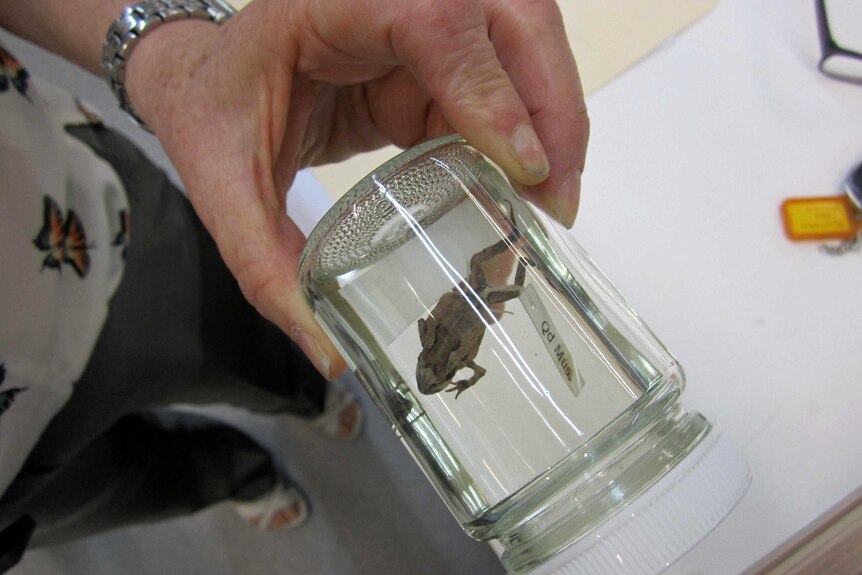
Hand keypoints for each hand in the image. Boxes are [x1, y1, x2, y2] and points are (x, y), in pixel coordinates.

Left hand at [125, 0, 588, 378]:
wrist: (205, 77)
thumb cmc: (210, 109)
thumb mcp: (224, 186)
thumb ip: (266, 266)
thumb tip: (332, 354)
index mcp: (333, 3)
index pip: (434, 19)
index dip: (489, 88)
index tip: (523, 168)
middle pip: (510, 18)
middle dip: (552, 109)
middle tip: (556, 204)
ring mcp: (423, 20)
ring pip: (524, 45)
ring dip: (554, 123)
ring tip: (553, 207)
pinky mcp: (437, 57)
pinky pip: (504, 84)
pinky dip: (529, 136)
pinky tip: (528, 192)